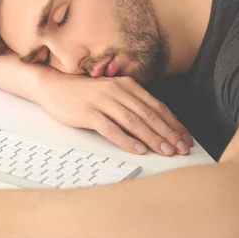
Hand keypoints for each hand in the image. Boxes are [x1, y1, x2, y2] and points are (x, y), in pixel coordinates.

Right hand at [34, 70, 193, 155]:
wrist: (53, 86)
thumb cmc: (82, 92)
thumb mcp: (110, 91)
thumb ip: (129, 102)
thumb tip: (153, 122)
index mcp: (126, 85)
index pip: (156, 106)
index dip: (173, 123)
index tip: (185, 138)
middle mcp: (116, 91)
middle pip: (148, 115)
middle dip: (168, 133)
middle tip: (181, 149)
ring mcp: (102, 102)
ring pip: (133, 122)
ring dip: (152, 138)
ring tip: (165, 151)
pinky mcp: (88, 113)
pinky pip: (111, 129)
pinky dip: (126, 140)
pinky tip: (137, 149)